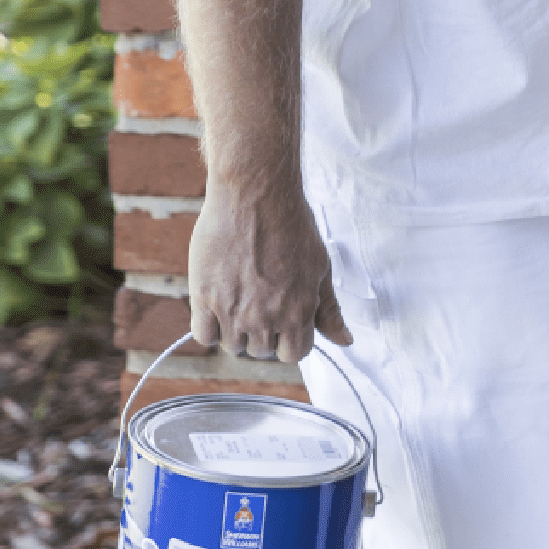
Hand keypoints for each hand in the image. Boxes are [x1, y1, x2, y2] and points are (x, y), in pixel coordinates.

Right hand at [187, 182, 350, 364]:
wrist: (255, 194)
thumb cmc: (292, 225)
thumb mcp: (320, 266)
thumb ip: (329, 310)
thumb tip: (345, 341)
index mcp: (298, 313)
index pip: (294, 354)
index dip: (289, 338)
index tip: (282, 319)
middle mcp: (266, 319)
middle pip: (261, 352)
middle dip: (262, 332)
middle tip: (258, 299)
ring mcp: (233, 311)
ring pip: (232, 346)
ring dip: (235, 330)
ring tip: (238, 296)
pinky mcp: (204, 298)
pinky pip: (203, 335)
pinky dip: (209, 325)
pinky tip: (217, 302)